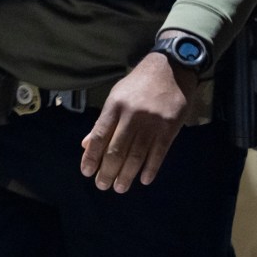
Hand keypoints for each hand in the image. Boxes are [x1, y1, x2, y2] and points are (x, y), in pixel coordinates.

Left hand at [79, 52, 197, 192]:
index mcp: (115, 106)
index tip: (86, 172)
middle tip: (103, 185)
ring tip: (120, 187)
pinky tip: (143, 179)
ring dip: (127, 174)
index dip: (91, 156)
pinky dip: (150, 168)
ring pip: (136, 155)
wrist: (170, 69)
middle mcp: (131, 115)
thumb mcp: (116, 96)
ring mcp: (152, 122)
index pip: (99, 136)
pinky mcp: (170, 128)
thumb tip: (87, 145)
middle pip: (117, 150)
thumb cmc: (138, 84)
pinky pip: (158, 153)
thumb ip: (103, 121)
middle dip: (107, 171)